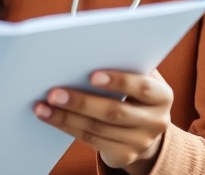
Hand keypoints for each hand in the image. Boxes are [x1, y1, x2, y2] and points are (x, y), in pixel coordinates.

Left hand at [33, 70, 172, 174]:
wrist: (144, 128)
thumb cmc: (132, 92)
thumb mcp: (137, 76)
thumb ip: (121, 64)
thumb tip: (84, 49)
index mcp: (162, 96)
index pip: (143, 88)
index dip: (119, 81)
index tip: (92, 76)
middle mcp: (156, 121)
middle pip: (114, 112)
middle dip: (81, 102)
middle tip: (53, 93)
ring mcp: (140, 142)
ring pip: (98, 129)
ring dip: (66, 117)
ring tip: (42, 107)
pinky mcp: (124, 155)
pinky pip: (91, 141)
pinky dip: (67, 127)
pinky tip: (51, 118)